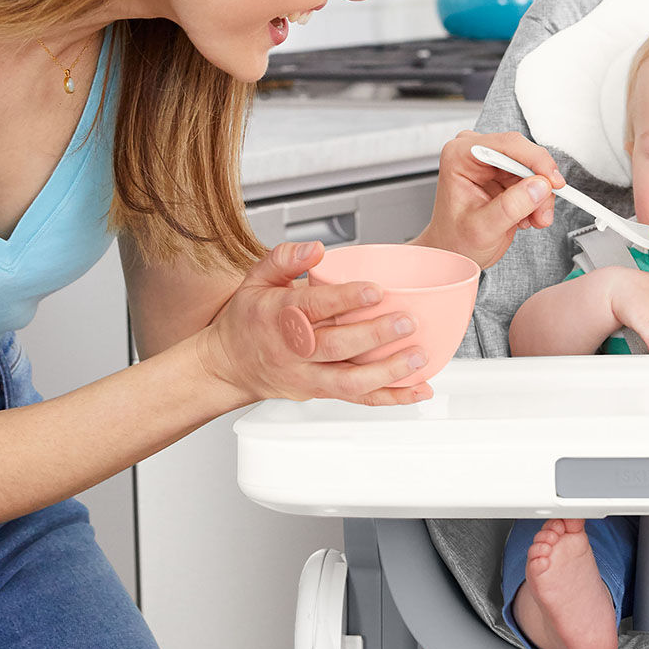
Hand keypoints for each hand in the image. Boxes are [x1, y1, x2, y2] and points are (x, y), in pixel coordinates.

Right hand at [196, 241, 432, 406]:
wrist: (229, 366)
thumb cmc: (249, 319)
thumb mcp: (256, 279)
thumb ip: (285, 258)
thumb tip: (316, 249)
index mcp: (279, 316)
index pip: (314, 307)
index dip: (346, 299)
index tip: (376, 290)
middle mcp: (295, 350)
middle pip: (337, 346)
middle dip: (375, 335)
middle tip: (408, 322)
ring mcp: (309, 376)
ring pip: (350, 382)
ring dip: (389, 372)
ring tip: (419, 356)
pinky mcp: (321, 393)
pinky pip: (359, 399)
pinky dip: (392, 397)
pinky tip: (419, 389)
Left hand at [412, 130, 564, 268]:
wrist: (455, 252)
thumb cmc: (455, 240)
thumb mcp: (482, 228)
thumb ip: (511, 206)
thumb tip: (539, 186)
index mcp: (459, 156)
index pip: (506, 145)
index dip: (535, 160)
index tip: (552, 181)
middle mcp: (475, 153)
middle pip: (523, 154)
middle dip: (539, 184)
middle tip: (543, 211)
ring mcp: (491, 163)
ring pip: (533, 169)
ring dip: (540, 196)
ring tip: (533, 219)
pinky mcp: (505, 174)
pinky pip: (534, 179)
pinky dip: (537, 199)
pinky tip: (526, 216)